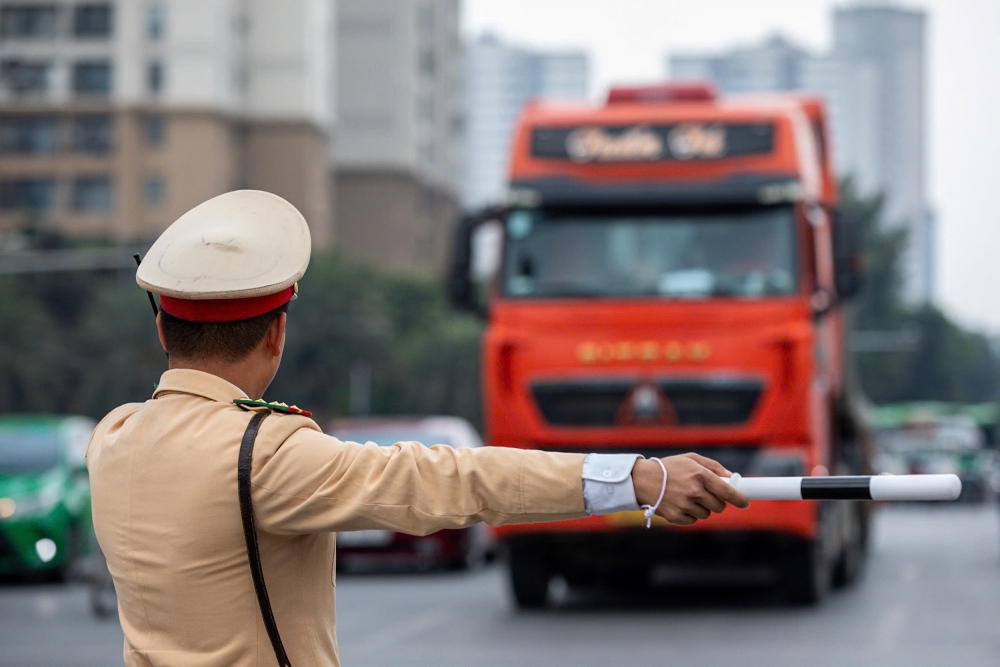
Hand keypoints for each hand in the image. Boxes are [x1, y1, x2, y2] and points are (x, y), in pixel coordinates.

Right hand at [632, 453, 748, 525]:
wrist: (642, 480)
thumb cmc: (668, 468)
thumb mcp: (690, 459)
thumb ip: (712, 466)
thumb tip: (730, 476)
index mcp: (700, 475)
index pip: (728, 492)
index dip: (740, 499)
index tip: (745, 502)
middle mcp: (694, 491)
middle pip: (719, 506)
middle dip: (717, 502)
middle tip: (707, 495)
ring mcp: (685, 506)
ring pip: (707, 514)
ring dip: (703, 508)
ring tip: (688, 497)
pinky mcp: (677, 517)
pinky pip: (693, 520)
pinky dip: (690, 514)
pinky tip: (680, 504)